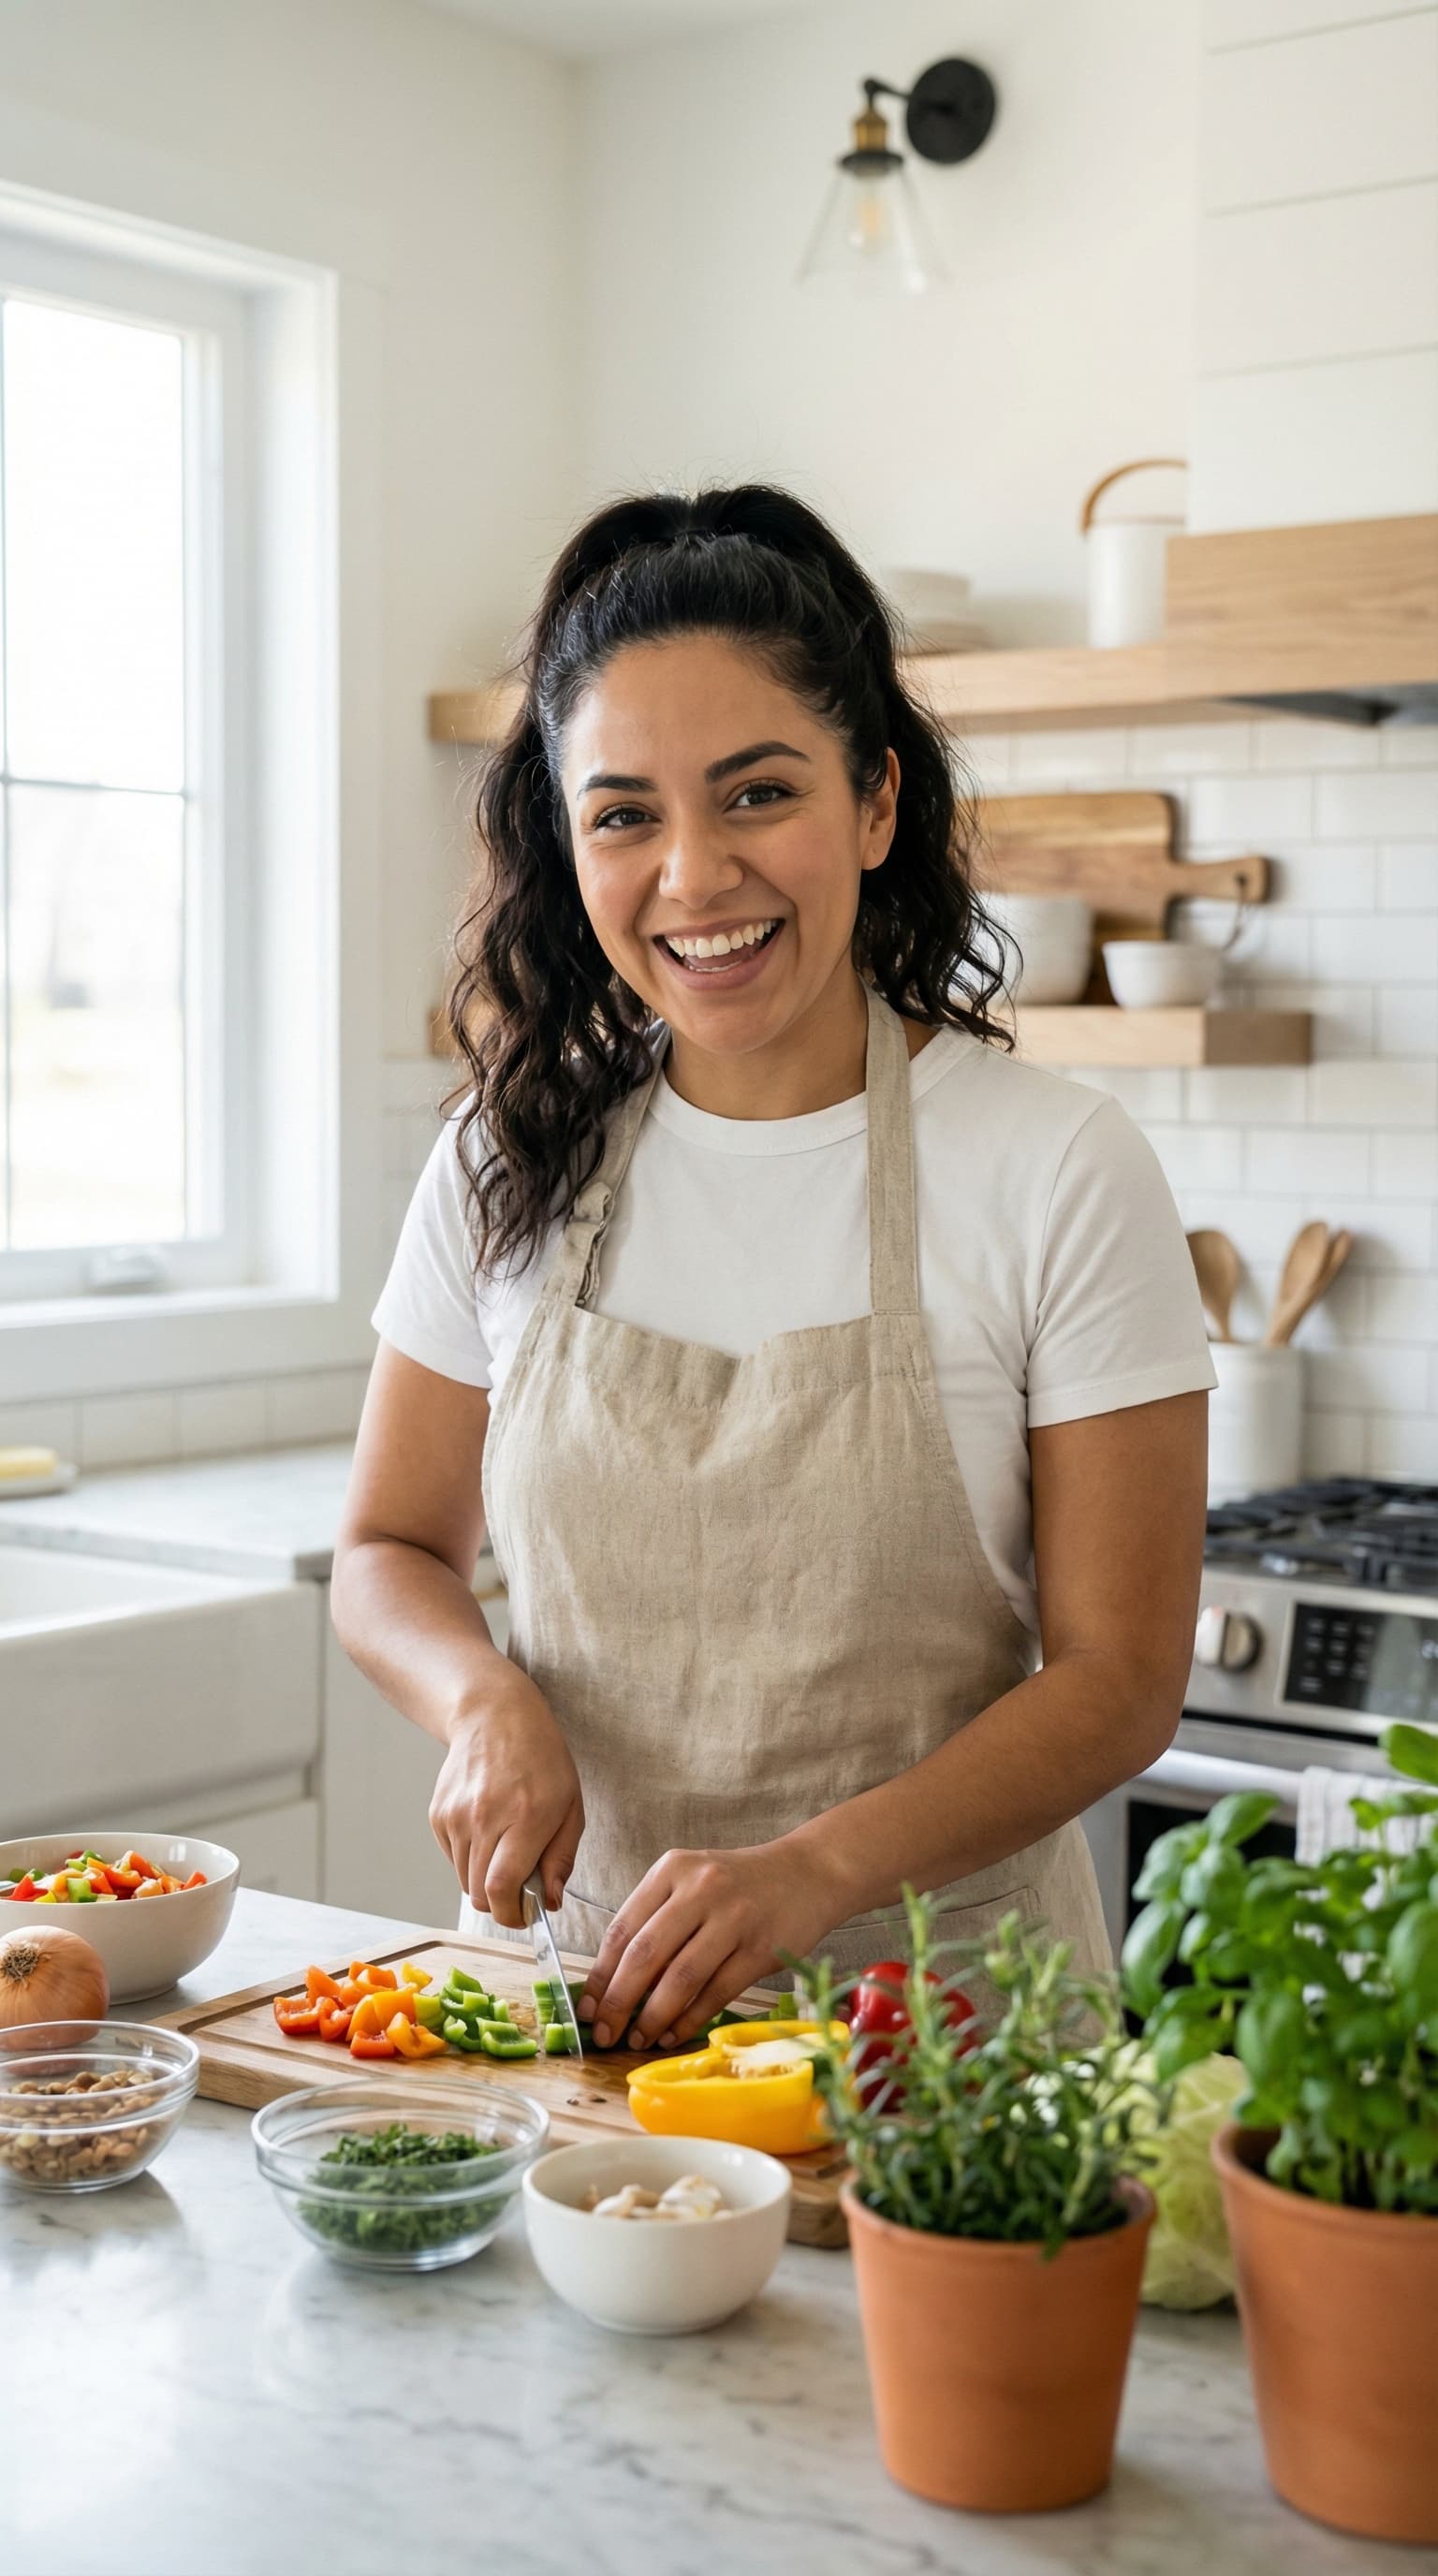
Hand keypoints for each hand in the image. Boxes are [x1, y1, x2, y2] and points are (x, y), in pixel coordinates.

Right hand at [429, 1666, 583, 1928]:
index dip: (511, 1915)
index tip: (523, 1916)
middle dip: (501, 1904)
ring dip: (484, 1881)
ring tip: (505, 1851)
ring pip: (464, 1881)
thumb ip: (561, 1858)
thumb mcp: (571, 1806)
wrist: (494, 1716)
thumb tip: (549, 1902)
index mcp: (525, 1818)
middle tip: (519, 1892)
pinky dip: (470, 1859)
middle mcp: (484, 1818)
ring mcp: (456, 1816)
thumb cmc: (541, 1760)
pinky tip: (488, 1831)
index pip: (501, 1888)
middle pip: (479, 1894)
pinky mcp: (438, 1815)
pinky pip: (452, 1858)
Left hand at [578, 1840, 841, 2050]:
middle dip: (618, 2002)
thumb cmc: (738, 1885)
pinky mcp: (760, 1948)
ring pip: (680, 1979)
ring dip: (653, 2017)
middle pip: (645, 1955)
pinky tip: (672, 2035)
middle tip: (604, 2033)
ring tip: (638, 2039)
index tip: (587, 2008)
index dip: (600, 1974)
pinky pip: (715, 1993)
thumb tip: (614, 1984)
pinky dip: (688, 2020)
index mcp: (672, 1870)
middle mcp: (700, 1889)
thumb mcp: (691, 1884)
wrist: (806, 1874)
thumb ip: (655, 1922)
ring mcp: (733, 1918)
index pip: (622, 1928)